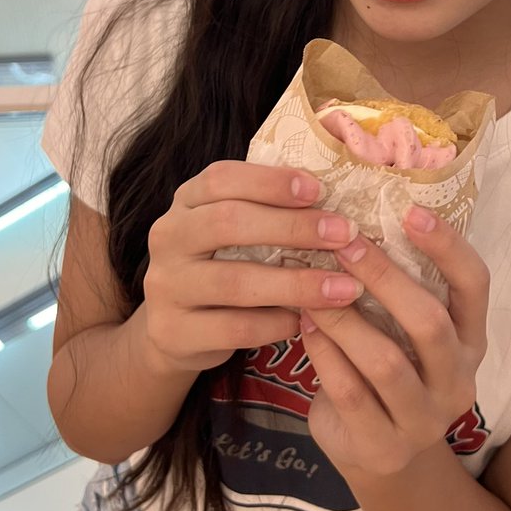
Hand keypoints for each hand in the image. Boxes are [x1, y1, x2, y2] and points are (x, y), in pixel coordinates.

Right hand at [141, 161, 363, 374]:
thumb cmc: (221, 265)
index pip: (221, 178)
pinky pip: (235, 328)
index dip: (270, 181)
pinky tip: (306, 321)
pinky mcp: (173, 332)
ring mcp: (166, 286)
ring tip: (344, 288)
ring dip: (297, 284)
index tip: (318, 189)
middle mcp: (168, 237)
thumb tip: (337, 200)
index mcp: (186, 201)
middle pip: (228, 222)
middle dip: (292, 227)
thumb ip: (267, 210)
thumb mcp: (232, 229)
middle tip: (344, 234)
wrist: (173, 330)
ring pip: (235, 282)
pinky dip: (277, 324)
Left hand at [299, 205, 489, 479]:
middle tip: (346, 244)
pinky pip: (350, 393)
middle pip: (430, 323)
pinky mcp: (383, 446)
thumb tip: (355, 217)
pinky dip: (324, 353)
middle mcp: (458, 380)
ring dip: (344, 318)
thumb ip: (400, 287)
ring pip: (386, 362)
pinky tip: (305, 324)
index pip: (475, 285)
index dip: (448, 246)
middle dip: (384, 278)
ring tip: (311, 286)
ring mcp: (424, 419)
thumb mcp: (407, 330)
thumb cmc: (393, 368)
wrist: (382, 457)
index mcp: (471, 339)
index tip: (410, 210)